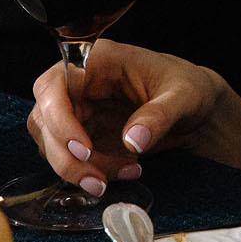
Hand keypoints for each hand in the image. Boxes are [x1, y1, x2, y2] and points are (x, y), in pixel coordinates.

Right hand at [26, 38, 231, 194]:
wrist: (196, 111)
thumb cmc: (189, 88)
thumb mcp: (183, 97)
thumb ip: (159, 115)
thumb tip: (132, 141)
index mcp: (98, 60)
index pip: (53, 86)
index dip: (58, 119)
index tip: (83, 149)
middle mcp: (79, 84)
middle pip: (44, 121)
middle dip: (67, 157)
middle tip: (99, 181)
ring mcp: (77, 111)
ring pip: (51, 145)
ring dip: (81, 169)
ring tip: (127, 172)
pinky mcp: (82, 136)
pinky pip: (70, 159)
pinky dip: (92, 172)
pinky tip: (125, 172)